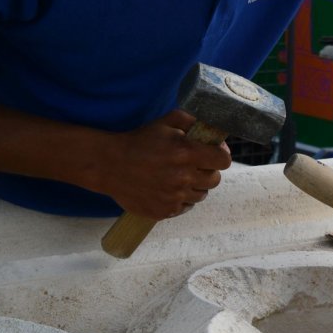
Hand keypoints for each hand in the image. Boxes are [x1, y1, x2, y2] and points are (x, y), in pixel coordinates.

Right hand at [92, 109, 231, 218]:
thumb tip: (214, 131)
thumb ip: (192, 121)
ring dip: (195, 186)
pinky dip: (181, 199)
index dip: (221, 155)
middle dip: (208, 171)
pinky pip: (185, 207)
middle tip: (195, 165)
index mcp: (186, 152)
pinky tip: (169, 188)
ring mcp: (174, 197)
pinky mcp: (165, 211)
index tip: (214, 153)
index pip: (223, 160)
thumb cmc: (139, 140)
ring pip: (201, 195)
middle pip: (215, 180)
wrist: (109, 165)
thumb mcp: (166, 121)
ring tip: (180, 176)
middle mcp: (183, 177)